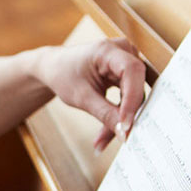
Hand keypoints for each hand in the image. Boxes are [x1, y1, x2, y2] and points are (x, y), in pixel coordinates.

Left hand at [36, 38, 146, 152]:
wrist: (55, 68)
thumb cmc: (64, 75)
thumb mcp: (81, 97)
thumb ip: (104, 113)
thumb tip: (125, 132)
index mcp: (108, 51)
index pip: (132, 71)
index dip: (132, 98)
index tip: (126, 124)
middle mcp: (123, 52)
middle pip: (135, 86)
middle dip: (125, 115)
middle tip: (119, 138)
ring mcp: (127, 62)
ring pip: (133, 96)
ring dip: (120, 120)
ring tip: (102, 140)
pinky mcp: (126, 75)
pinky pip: (128, 98)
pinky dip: (117, 116)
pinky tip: (105, 134)